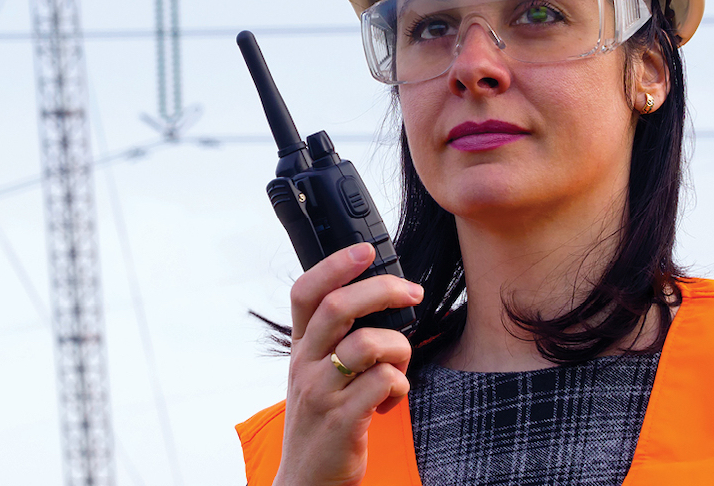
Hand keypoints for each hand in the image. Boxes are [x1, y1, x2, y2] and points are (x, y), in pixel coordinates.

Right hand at [272, 243, 423, 485]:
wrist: (307, 481)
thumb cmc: (322, 422)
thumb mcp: (316, 376)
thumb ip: (337, 342)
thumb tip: (381, 301)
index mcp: (300, 349)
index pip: (305, 293)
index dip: (334, 265)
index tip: (365, 250)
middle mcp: (306, 366)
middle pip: (338, 307)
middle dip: (383, 290)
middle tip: (413, 293)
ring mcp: (322, 393)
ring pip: (369, 345)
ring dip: (399, 349)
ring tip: (399, 367)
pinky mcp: (343, 420)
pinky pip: (384, 383)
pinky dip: (400, 386)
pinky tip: (392, 399)